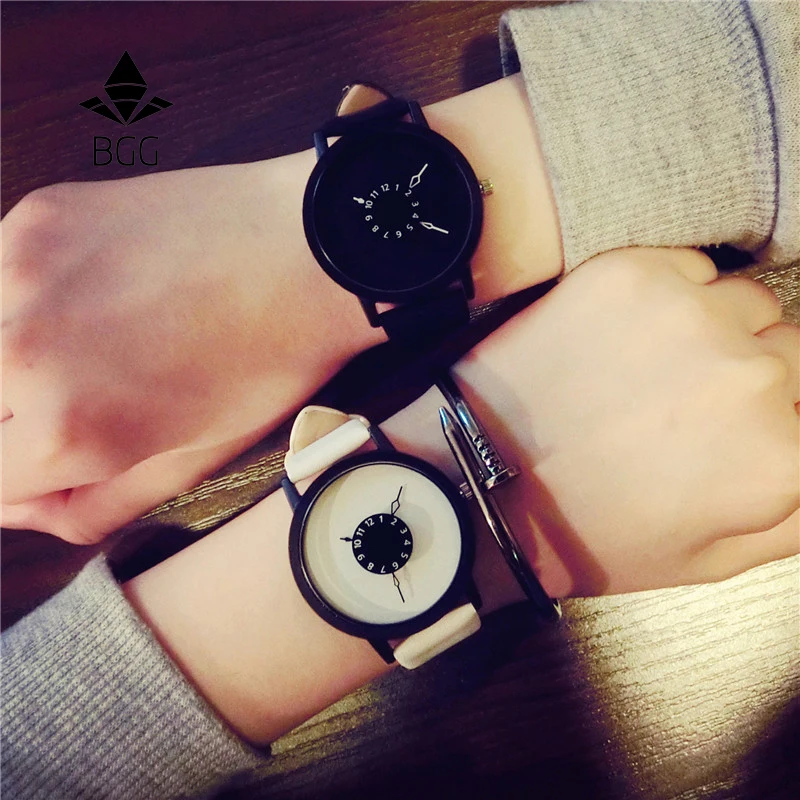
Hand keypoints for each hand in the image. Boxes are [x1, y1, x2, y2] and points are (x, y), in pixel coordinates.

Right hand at [0, 76, 561, 543]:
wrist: (307, 252)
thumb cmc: (267, 362)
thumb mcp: (194, 462)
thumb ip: (95, 506)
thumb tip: (26, 509)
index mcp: (66, 430)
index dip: (25, 479)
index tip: (54, 461)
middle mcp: (18, 353)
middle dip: (18, 421)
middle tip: (84, 398)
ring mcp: (17, 274)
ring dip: (16, 359)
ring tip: (92, 343)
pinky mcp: (33, 218)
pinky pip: (0, 280)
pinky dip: (28, 300)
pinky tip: (94, 292)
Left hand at [453, 248, 798, 595]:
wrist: (482, 478)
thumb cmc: (587, 527)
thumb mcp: (711, 557)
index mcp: (779, 458)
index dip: (777, 421)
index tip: (739, 427)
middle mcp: (749, 378)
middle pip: (793, 350)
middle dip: (754, 377)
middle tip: (687, 403)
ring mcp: (690, 315)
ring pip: (745, 303)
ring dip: (716, 331)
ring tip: (652, 368)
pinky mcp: (633, 274)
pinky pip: (691, 268)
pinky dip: (672, 296)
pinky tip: (627, 336)